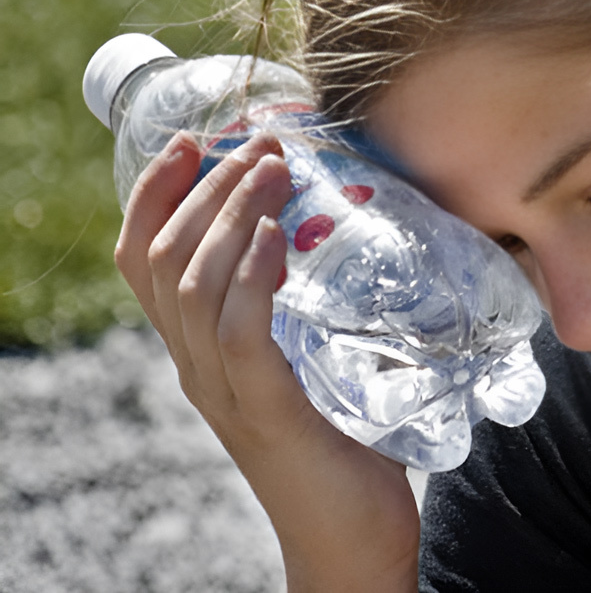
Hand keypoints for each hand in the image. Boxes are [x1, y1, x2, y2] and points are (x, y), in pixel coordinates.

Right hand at [115, 132, 419, 591]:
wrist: (354, 539)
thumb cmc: (345, 447)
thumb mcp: (315, 366)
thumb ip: (311, 316)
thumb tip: (349, 244)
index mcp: (201, 353)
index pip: (144, 262)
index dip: (155, 197)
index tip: (190, 143)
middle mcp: (197, 369)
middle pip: (164, 260)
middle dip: (205, 189)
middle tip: (256, 143)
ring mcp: (226, 393)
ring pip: (194, 287)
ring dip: (231, 218)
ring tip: (271, 171)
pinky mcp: (268, 412)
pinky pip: (238, 335)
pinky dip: (252, 278)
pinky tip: (279, 237)